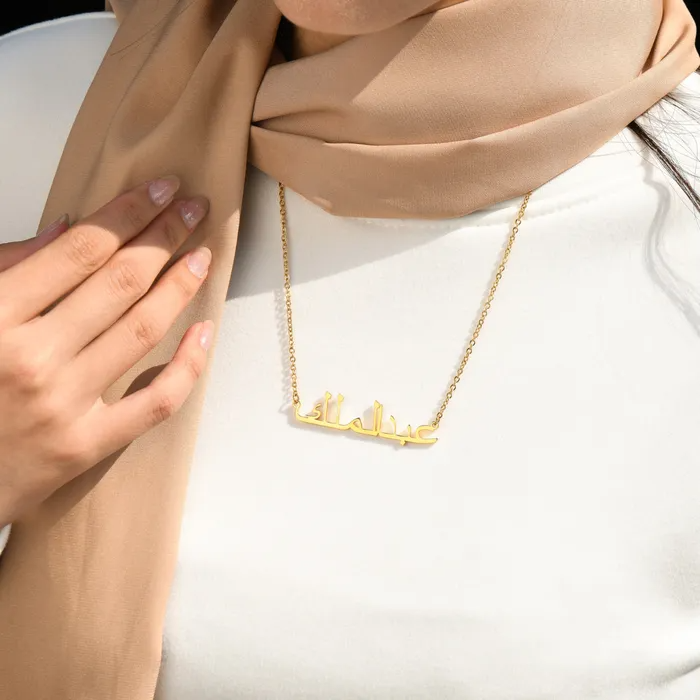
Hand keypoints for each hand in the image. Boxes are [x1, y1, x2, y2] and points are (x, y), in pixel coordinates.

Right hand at [0, 177, 212, 525]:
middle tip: (194, 208)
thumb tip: (72, 228)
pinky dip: (188, 366)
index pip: (82, 250)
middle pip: (120, 283)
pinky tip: (205, 331)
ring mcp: (62, 406)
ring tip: (202, 256)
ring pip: (142, 331)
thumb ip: (6, 267)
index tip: (161, 188)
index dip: (129, 212)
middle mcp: (31, 358)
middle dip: (164, 236)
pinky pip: (155, 403)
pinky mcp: (85, 446)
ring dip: (181, 287)